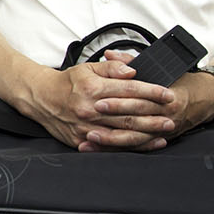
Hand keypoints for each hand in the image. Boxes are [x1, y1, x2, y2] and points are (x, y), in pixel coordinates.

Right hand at [21, 51, 180, 151]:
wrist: (41, 98)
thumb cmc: (67, 83)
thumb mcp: (88, 67)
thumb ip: (112, 67)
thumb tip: (132, 70)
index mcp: (93, 89)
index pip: (129, 90)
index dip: (151, 92)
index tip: (167, 94)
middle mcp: (90, 109)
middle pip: (129, 113)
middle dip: (154, 115)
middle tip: (172, 115)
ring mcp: (86, 127)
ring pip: (122, 132)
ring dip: (147, 132)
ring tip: (164, 130)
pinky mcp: (82, 141)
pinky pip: (111, 145)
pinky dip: (131, 146)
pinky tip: (146, 144)